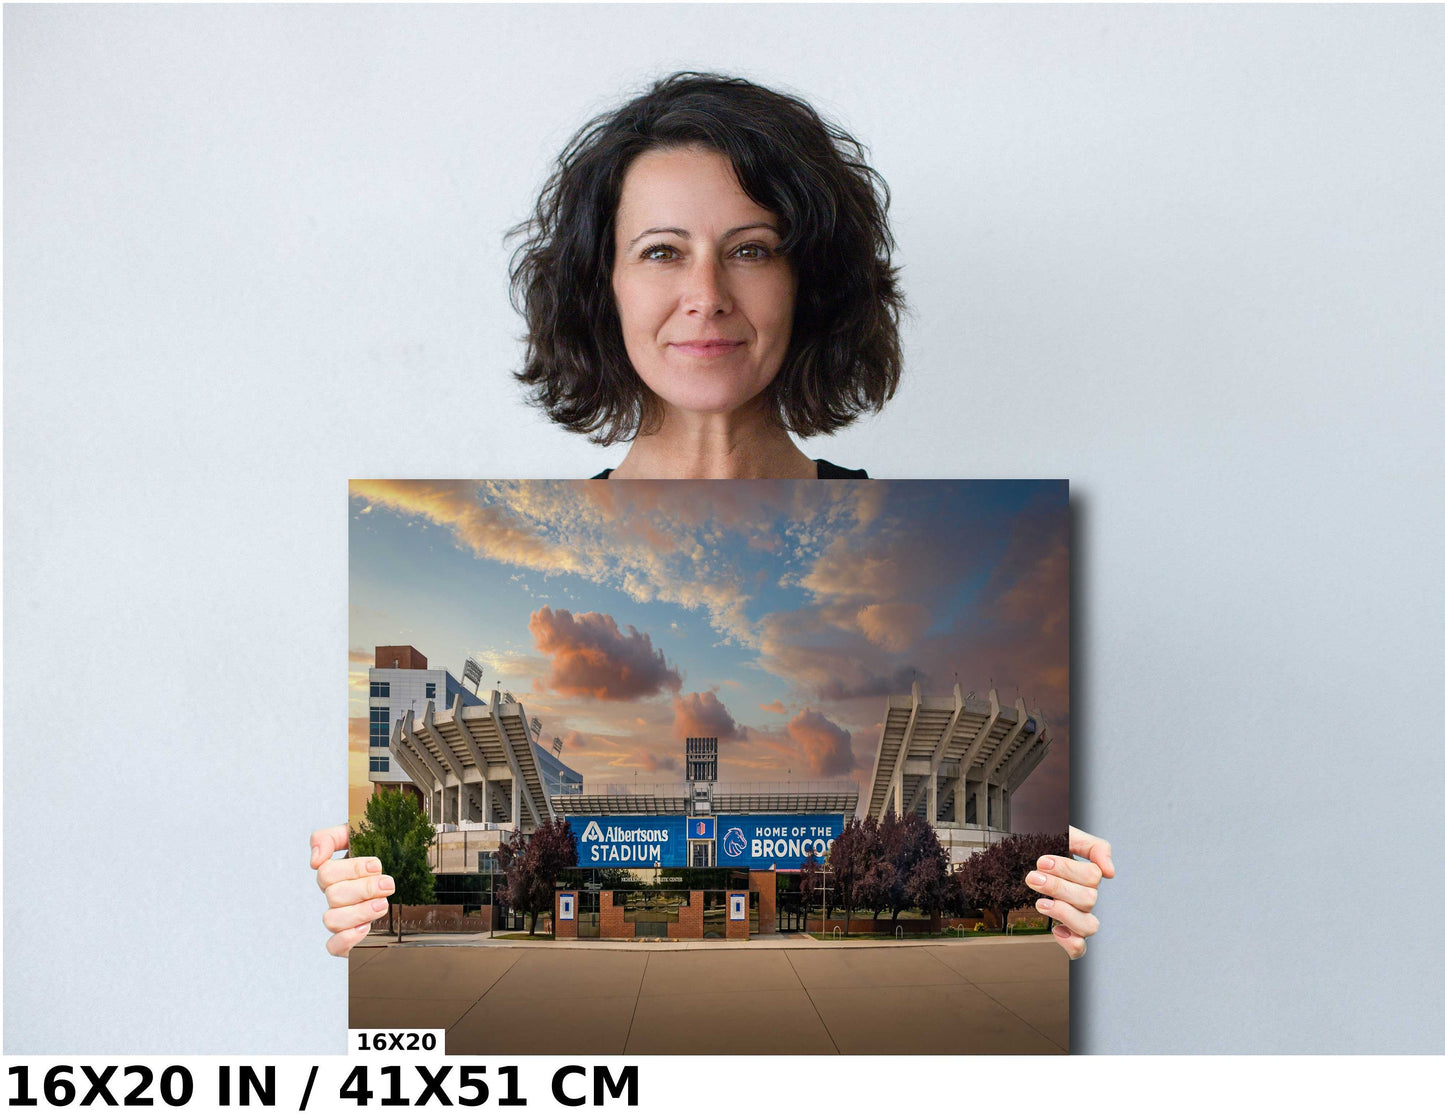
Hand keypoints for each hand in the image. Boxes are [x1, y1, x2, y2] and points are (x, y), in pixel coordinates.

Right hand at [311, 824, 393, 957]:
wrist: (409, 875)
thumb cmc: (382, 853)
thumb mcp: (358, 834)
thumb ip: (331, 837)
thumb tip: (315, 860)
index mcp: (335, 874)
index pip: (326, 872)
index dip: (352, 869)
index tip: (376, 865)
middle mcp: (335, 896)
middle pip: (333, 896)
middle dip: (364, 889)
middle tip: (387, 884)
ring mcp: (342, 918)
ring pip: (332, 920)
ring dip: (359, 912)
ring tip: (382, 904)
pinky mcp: (349, 939)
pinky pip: (333, 947)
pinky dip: (347, 939)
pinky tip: (365, 928)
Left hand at [1028, 826, 1113, 959]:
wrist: (1024, 856)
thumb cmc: (1048, 848)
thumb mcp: (1068, 836)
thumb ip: (1094, 847)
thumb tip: (1110, 872)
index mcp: (1088, 876)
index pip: (1092, 877)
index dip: (1068, 870)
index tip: (1042, 861)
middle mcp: (1086, 898)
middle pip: (1088, 900)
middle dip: (1058, 888)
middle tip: (1033, 878)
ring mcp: (1078, 917)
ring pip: (1089, 926)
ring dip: (1064, 914)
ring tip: (1040, 903)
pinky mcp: (1068, 934)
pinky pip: (1080, 949)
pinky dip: (1071, 943)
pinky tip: (1055, 929)